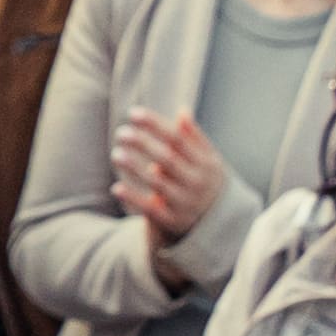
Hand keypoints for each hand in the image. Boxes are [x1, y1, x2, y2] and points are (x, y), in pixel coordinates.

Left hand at [120, 107, 230, 243]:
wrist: (219, 224)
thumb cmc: (206, 181)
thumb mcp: (209, 161)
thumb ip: (194, 138)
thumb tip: (182, 111)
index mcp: (205, 163)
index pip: (178, 139)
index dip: (156, 125)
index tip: (133, 113)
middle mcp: (197, 182)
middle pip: (168, 159)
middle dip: (143, 144)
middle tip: (121, 133)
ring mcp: (186, 203)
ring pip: (158, 183)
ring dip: (135, 168)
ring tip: (116, 154)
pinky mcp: (173, 221)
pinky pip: (151, 210)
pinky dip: (134, 198)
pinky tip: (116, 188)